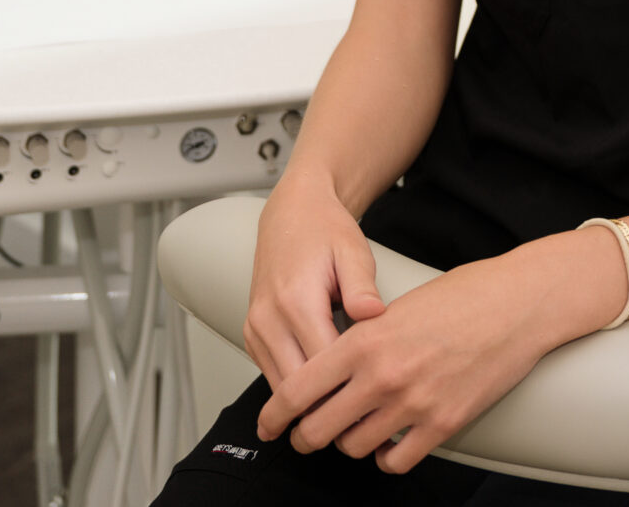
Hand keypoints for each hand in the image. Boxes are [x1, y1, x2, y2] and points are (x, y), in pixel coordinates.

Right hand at [243, 176, 387, 392]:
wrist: (292, 213)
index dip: (350, 388)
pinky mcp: (252, 335)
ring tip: (347, 406)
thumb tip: (373, 315)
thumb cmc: (324, 231)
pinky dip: (296, 386)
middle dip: (329, 404)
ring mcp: (256, 328)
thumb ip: (362, 286)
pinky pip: (272, 375)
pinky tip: (325, 386)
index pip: (322, 366)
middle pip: (297, 387)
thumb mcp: (353, 251)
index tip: (376, 398)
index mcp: (295, 301)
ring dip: (310, 401)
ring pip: (280, 388)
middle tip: (364, 415)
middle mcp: (268, 319)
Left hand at [257, 231, 618, 472]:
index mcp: (364, 341)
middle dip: (305, 436)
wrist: (516, 305)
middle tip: (305, 435)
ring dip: (349, 442)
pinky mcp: (443, 424)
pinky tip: (389, 442)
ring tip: (354, 429)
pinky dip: (387, 456)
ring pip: (354, 446)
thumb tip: (330, 371)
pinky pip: (396, 460)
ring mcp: (413, 404)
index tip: (268, 423)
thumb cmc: (461, 297)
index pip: (299, 389)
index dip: (274, 413)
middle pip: (319, 428)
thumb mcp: (396, 309)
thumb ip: (360, 342)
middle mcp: (382, 376)